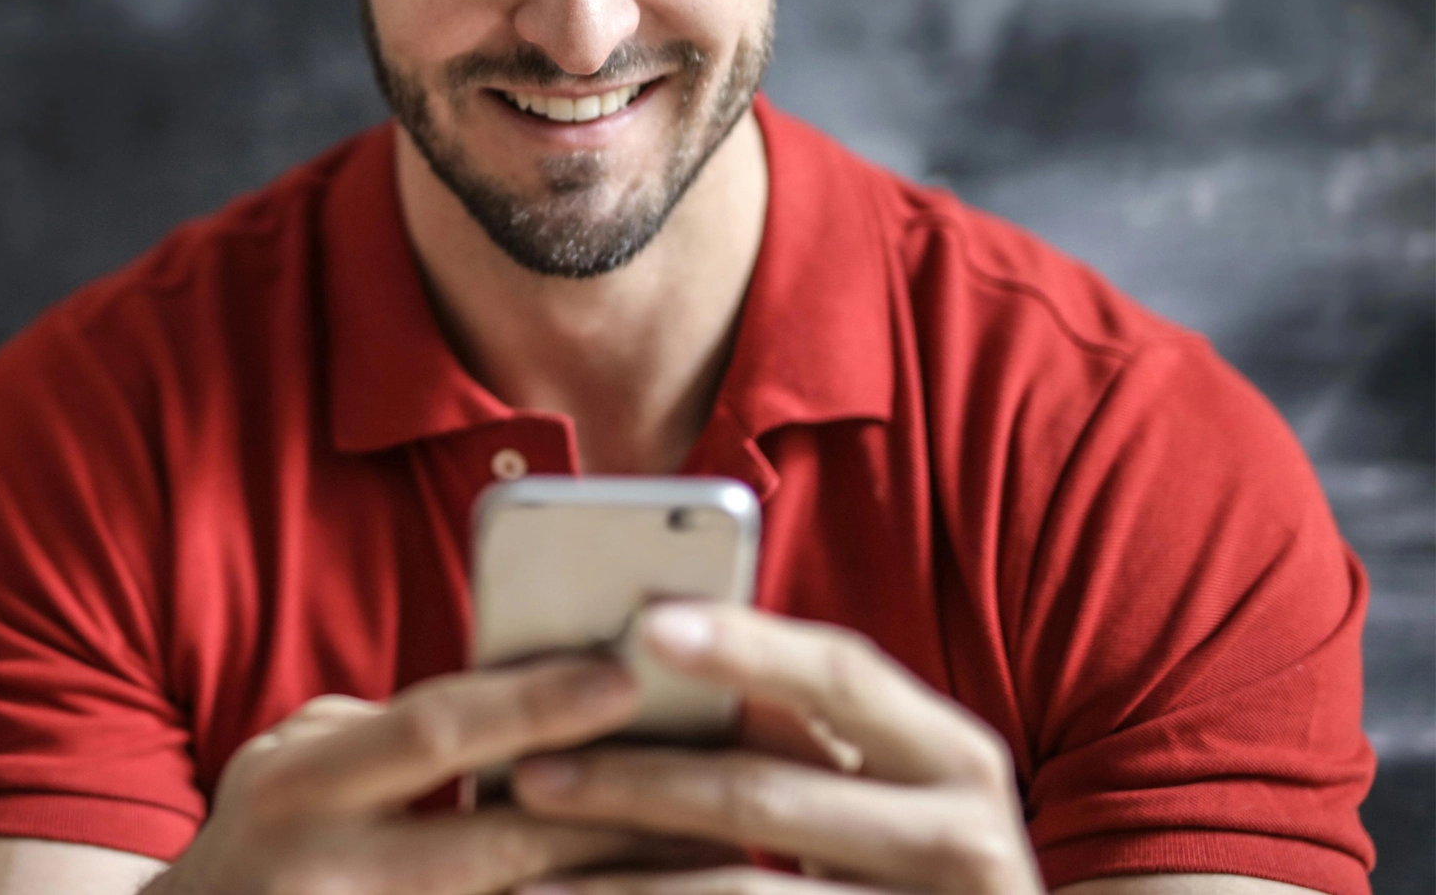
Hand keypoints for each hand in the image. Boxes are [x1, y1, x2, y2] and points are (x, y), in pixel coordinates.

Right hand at [142, 658, 728, 894]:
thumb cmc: (259, 839)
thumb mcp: (288, 763)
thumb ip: (390, 737)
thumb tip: (519, 705)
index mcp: (300, 786)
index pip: (433, 734)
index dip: (531, 704)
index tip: (622, 677)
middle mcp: (328, 872)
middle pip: (497, 842)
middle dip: (609, 813)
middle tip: (708, 780)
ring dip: (611, 885)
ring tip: (701, 858)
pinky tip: (625, 894)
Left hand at [507, 603, 1044, 894]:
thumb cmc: (898, 861)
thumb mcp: (875, 791)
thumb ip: (795, 734)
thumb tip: (653, 653)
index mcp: (954, 756)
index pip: (842, 676)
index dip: (745, 645)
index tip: (645, 621)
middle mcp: (963, 837)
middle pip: (765, 792)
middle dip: (633, 781)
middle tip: (528, 774)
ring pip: (744, 890)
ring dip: (622, 880)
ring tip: (526, 880)